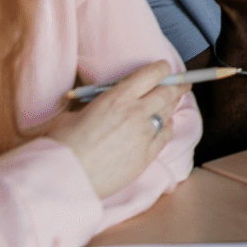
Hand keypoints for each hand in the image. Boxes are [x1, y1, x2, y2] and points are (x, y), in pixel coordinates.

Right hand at [49, 61, 189, 198]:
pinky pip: (165, 136)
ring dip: (171, 106)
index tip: (166, 69)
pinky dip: (167, 128)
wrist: (64, 178)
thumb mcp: (77, 112)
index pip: (152, 74)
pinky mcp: (146, 156)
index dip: (163, 69)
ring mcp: (143, 135)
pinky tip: (165, 126)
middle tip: (184, 84)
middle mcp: (135, 112)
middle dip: (177, 86)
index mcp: (117, 97)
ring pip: (168, 113)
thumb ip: (98, 104)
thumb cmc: (62, 145)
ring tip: (172, 103)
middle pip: (167, 92)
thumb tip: (104, 103)